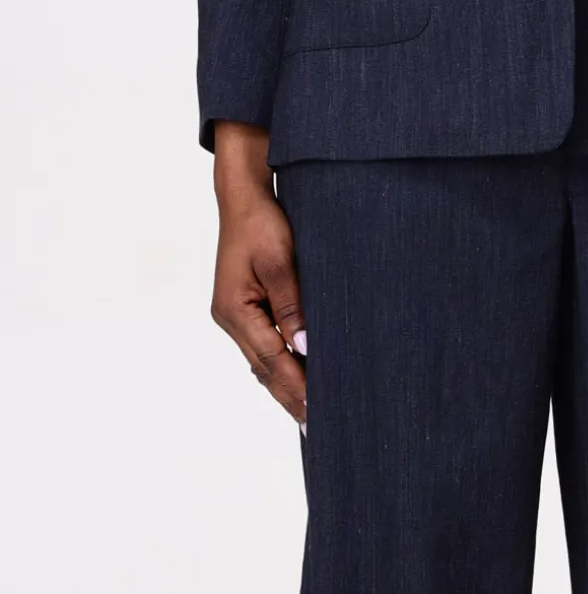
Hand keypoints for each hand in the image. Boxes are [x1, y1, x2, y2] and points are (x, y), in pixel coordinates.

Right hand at [209, 123, 307, 430]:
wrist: (244, 198)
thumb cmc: (262, 223)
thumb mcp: (280, 261)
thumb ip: (292, 305)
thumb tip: (305, 348)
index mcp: (235, 311)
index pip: (272, 361)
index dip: (296, 388)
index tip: (318, 414)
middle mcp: (230, 319)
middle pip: (265, 369)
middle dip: (291, 396)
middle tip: (318, 427)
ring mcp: (235, 315)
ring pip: (263, 361)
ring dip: (286, 383)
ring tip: (311, 412)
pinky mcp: (244, 307)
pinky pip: (264, 344)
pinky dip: (280, 363)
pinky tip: (298, 375)